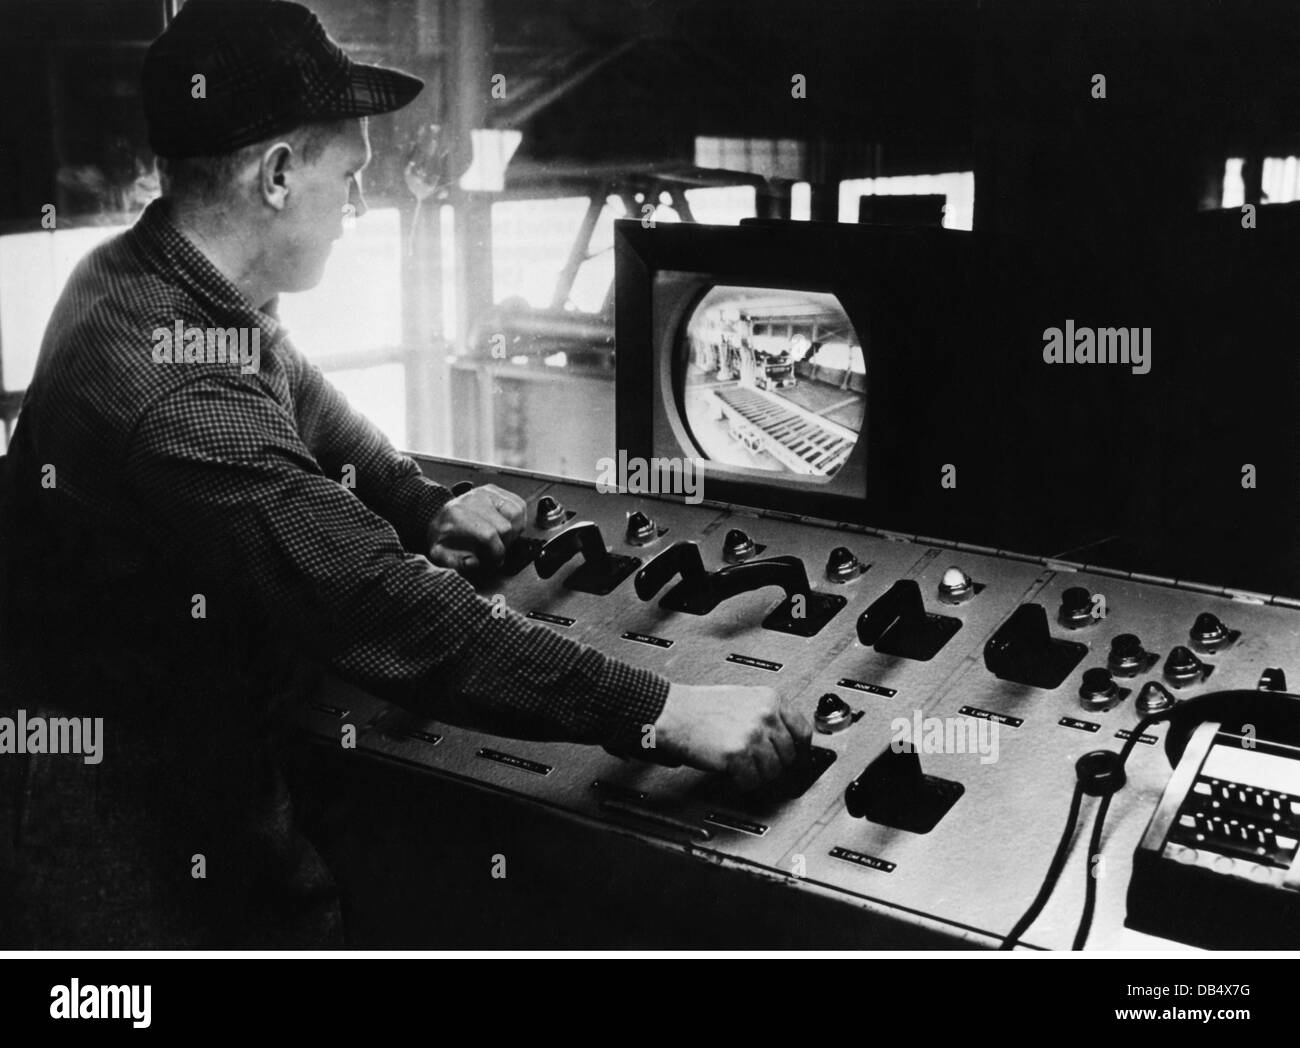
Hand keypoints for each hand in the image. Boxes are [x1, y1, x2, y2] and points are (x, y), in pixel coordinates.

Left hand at [426, 484, 525, 573]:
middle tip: (497, 551)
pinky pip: (519, 504)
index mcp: (458, 514)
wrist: (440, 517)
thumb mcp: (440, 553)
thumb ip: (455, 561)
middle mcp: (473, 499)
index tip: (495, 561)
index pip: (489, 534)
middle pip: (505, 526)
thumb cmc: (442, 535)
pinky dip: (518, 519)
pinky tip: (508, 527)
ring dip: (515, 531)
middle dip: (505, 544)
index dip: (497, 552)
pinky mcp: (496, 490)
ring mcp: (486, 491)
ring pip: (516, 513)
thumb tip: (473, 562)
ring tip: (503, 538)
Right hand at [652, 683, 810, 790]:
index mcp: (769, 699)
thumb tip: (786, 738)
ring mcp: (752, 735)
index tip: (799, 760)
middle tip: (759, 766)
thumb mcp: (744, 698)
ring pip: (773, 771)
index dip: (801, 751)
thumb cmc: (701, 706)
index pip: (802, 731)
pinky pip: (752, 781)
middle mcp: (764, 715)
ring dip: (758, 775)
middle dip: (775, 765)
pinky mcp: (737, 754)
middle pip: (788, 755)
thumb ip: (767, 714)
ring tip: (743, 768)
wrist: (674, 712)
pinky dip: (743, 783)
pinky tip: (733, 773)